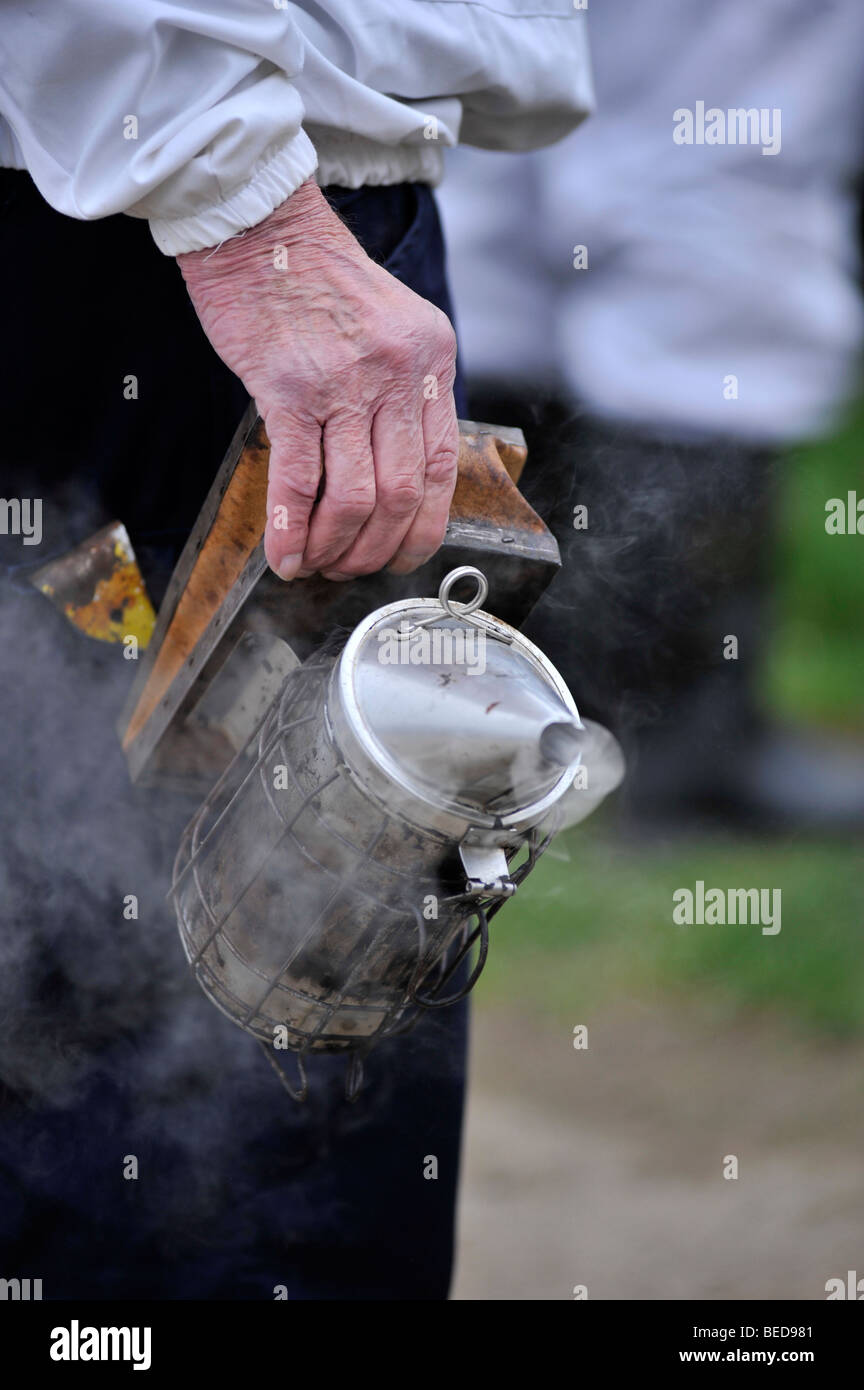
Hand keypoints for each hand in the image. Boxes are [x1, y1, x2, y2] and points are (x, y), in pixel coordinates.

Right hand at [177, 179, 458, 579]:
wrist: (260, 225)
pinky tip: (284, 557)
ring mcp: (348, 382)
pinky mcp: (292, 389)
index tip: (402, 555)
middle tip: (350, 569)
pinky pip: (301, 481)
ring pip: (357, 497)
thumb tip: (390, 471)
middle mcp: (400, 373)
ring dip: (335, 547)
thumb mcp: (389, 326)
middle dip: (376, 548)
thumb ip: (401, 391)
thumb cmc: (316, 279)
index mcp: (432, 359)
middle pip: (403, 495)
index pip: (443, 468)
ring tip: (316, 565)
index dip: (423, 528)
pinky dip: (293, 531)